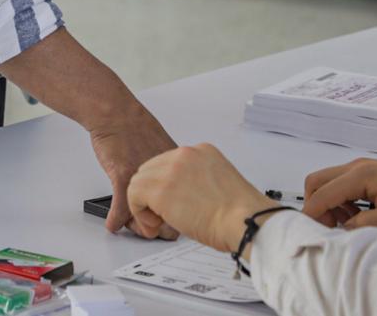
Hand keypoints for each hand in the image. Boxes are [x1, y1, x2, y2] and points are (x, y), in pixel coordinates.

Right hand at [88, 99, 178, 235]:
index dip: (178, 217)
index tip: (170, 221)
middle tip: (151, 227)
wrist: (116, 113)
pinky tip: (113, 223)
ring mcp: (144, 177)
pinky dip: (116, 221)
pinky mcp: (123, 177)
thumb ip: (170, 169)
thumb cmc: (136, 128)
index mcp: (178, 167)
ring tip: (131, 223)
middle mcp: (165, 173)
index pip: (187, 204)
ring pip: (144, 216)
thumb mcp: (163, 148)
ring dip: (136, 225)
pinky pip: (121, 210)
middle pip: (168, 215)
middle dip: (159, 227)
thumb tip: (174, 189)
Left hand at [128, 144, 277, 251]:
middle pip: (150, 169)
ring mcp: (172, 169)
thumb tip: (183, 197)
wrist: (243, 220)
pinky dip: (139, 213)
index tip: (172, 204)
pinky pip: (133, 196)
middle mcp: (185, 154)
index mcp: (202, 151)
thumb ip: (198, 181)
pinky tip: (154, 224)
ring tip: (159, 222)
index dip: (166, 187)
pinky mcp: (160, 189)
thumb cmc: (239, 212)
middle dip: (152, 194)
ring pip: (139, 181)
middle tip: (162, 216)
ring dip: (144, 204)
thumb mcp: (219, 183)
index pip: (169, 164)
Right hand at [303, 158, 376, 232]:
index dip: (312, 215)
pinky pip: (342, 183)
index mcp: (360, 175)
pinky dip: (340, 199)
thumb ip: (362, 225)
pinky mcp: (369, 172)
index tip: (314, 235)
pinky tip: (356, 215)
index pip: (321, 193)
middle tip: (329, 229)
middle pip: (317, 181)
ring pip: (329, 182)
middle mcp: (356, 166)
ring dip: (328, 204)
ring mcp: (362, 167)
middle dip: (315, 206)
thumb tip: (339, 230)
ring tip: (346, 224)